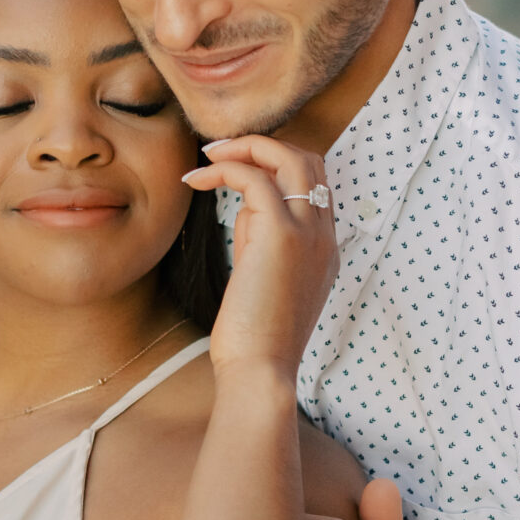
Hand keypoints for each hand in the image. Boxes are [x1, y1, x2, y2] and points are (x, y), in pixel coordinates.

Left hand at [183, 135, 337, 379]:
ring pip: (288, 157)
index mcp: (325, 248)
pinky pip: (254, 178)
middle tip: (220, 154)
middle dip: (264, 147)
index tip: (237, 171)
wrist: (261, 372)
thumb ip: (261, 240)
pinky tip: (194, 180)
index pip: (314, 182)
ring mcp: (308, 233)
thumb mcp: (264, 278)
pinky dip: (223, 169)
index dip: (276, 166)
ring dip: (243, 148)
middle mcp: (324, 235)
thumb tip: (244, 206)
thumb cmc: (255, 338)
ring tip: (206, 157)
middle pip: (308, 159)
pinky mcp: (280, 235)